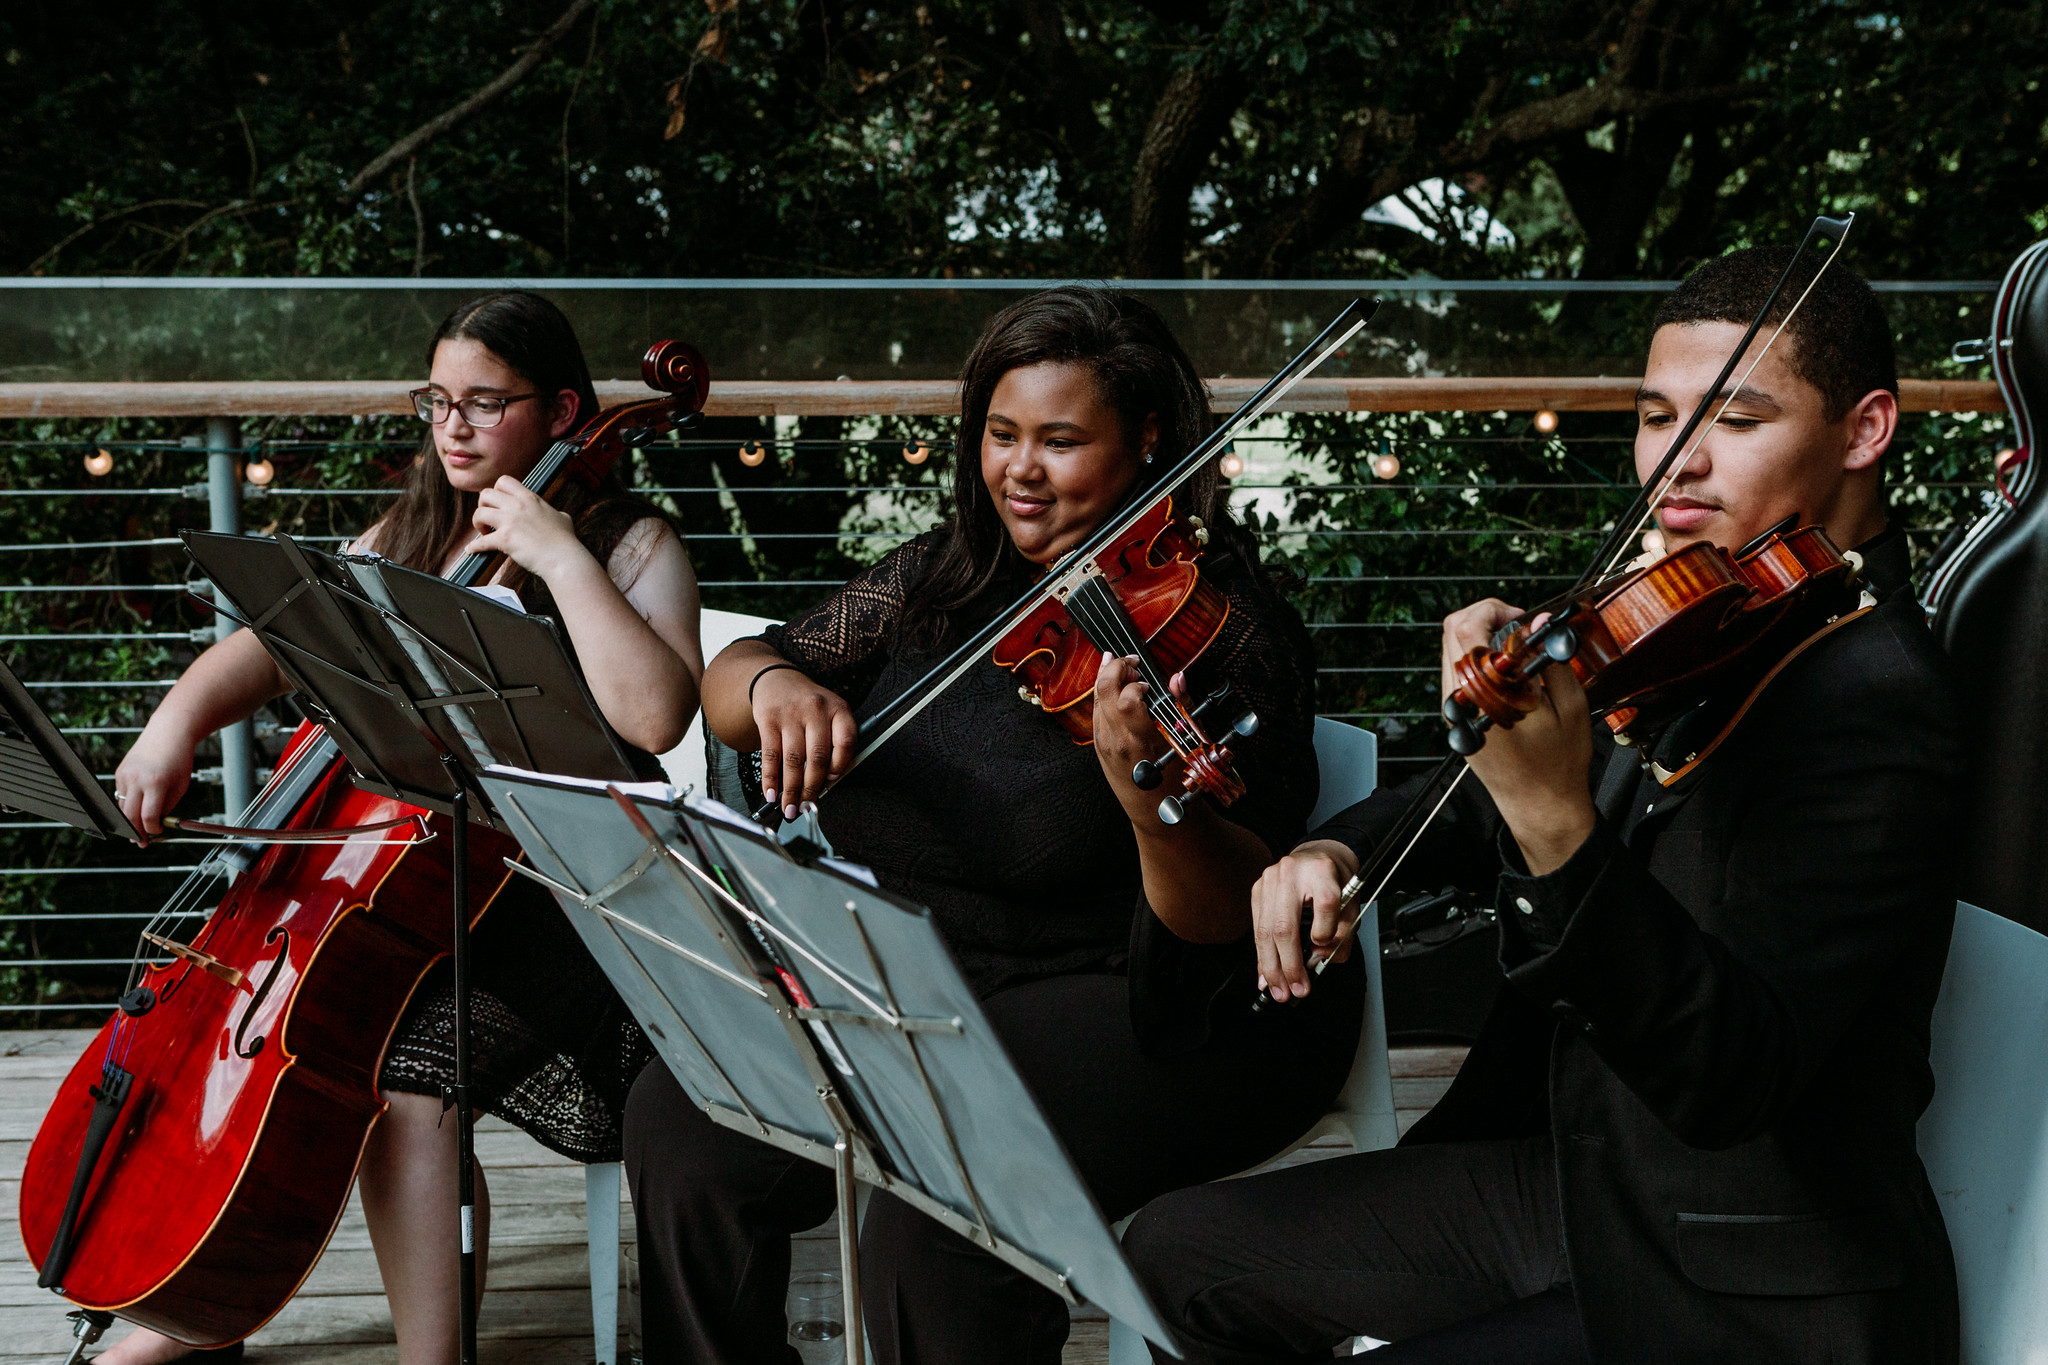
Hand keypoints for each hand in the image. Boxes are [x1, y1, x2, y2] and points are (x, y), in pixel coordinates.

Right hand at [112, 726, 196, 844]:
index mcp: (156, 783)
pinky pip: (121, 794)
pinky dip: (128, 803)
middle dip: (134, 832)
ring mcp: (125, 775)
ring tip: (137, 829)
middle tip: (140, 842)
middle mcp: (136, 779)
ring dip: (129, 820)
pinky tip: (137, 805)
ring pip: (122, 807)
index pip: (148, 817)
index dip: (151, 830)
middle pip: (129, 816)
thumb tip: (154, 824)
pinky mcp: (119, 772)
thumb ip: (167, 806)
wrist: (169, 732)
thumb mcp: (181, 785)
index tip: (156, 834)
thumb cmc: (179, 759)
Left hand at [468, 477, 584, 581]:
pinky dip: (474, 547)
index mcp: (529, 498)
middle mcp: (518, 506)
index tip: (498, 504)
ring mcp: (510, 522)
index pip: (503, 482)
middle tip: (489, 518)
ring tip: (484, 532)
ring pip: (479, 513)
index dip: (497, 492)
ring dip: (477, 523)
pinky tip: (472, 550)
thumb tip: (559, 516)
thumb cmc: (565, 541)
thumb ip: (555, 513)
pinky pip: (480, 541)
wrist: (564, 559)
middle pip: (486, 494)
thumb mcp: (563, 519)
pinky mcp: (505, 540)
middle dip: (483, 506)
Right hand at [752, 667, 856, 818]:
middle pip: (818, 757)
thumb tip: (827, 783)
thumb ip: (833, 742)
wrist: (777, 679)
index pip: (846, 742)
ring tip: (790, 807)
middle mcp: (816, 709)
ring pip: (793, 760)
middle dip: (812, 788)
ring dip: (791, 790)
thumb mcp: (829, 713)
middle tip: (807, 807)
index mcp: (838, 709)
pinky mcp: (768, 720)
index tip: (831, 783)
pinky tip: (771, 793)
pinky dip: (770, 779)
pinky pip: (771, 755)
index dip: (840, 766)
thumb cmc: (808, 705)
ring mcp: (791, 714)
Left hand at [1089, 652, 1173, 812]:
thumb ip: (1180, 706)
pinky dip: (1104, 694)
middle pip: (1103, 689)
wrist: (1155, 814)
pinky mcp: (1098, 746)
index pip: (1128, 697)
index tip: (1149, 683)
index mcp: (1140, 741)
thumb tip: (1177, 677)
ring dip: (1107, 677)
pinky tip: (1114, 687)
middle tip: (1132, 662)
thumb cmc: (1174, 784)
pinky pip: (1096, 711)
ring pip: (1095, 698)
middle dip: (1116, 666)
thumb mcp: (1183, 745)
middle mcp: (1116, 741)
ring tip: (1123, 667)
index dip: (1138, 681)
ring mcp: (1103, 743)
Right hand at [1251, 839, 1360, 1000]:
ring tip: (1279, 990)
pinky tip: (1265, 975)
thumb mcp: (1351, 903)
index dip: (1325, 933)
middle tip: (1296, 990)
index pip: (1326, 904)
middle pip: (1285, 926)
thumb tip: (1320, 958)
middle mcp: (1291, 872)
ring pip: (1265, 931)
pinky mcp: (1257, 890)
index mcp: (1322, 870)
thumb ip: (1344, 933)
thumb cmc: (1335, 881)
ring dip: (1271, 967)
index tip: (1323, 953)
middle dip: (1289, 965)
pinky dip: (1261, 956)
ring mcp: (1269, 880)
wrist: (1317, 856)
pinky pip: (1257, 929)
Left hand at [1440, 599, 1595, 874]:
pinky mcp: (1455, 721)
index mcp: (1487, 695)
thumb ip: (1551, 659)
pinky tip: (1504, 670)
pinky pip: (1455, 675)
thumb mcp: (1571, 706)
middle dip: (1483, 616)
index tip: (1522, 616)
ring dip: (1477, 638)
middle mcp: (1461, 701)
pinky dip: (1475, 661)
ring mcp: (1453, 712)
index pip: (1468, 630)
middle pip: (1450, 633)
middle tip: (1517, 625)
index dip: (1495, 610)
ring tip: (1514, 648)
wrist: (1540, 807)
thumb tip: (1541, 624)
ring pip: (1450, 652)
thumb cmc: (1560, 763)